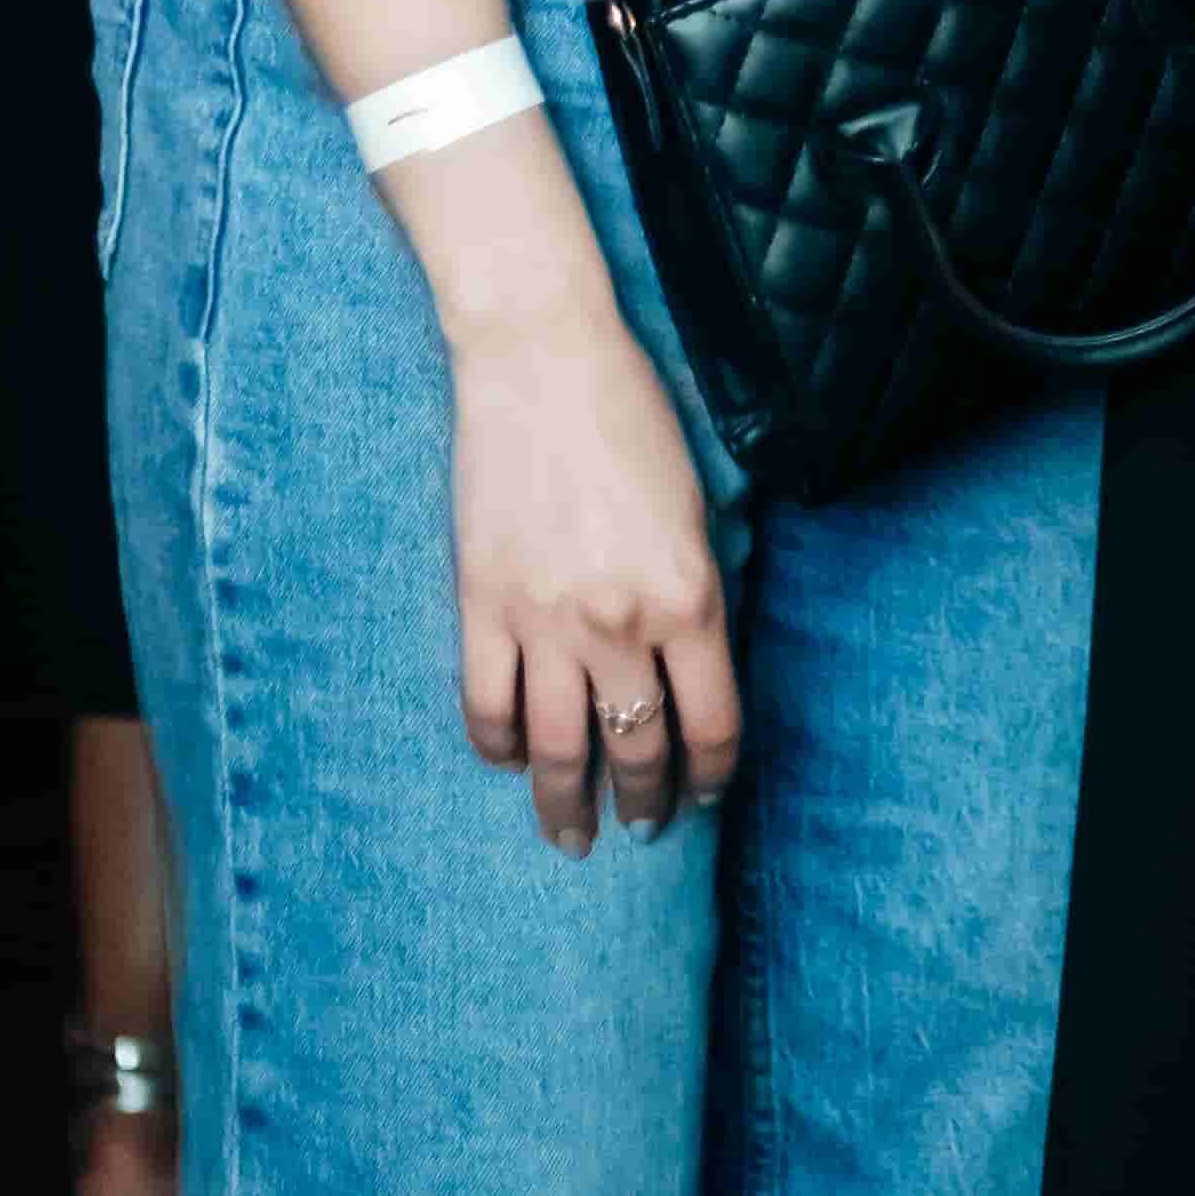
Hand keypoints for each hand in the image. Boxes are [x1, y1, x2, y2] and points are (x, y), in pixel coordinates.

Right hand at [447, 304, 744, 853]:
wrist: (542, 359)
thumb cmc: (633, 419)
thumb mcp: (697, 510)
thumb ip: (695, 595)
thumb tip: (690, 671)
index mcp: (689, 596)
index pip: (712, 725)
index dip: (711, 775)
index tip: (705, 793)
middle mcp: (620, 624)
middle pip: (638, 749)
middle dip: (645, 802)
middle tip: (643, 827)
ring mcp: (545, 621)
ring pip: (558, 751)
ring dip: (567, 806)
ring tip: (573, 835)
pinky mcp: (482, 606)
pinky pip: (487, 709)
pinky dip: (499, 749)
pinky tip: (512, 760)